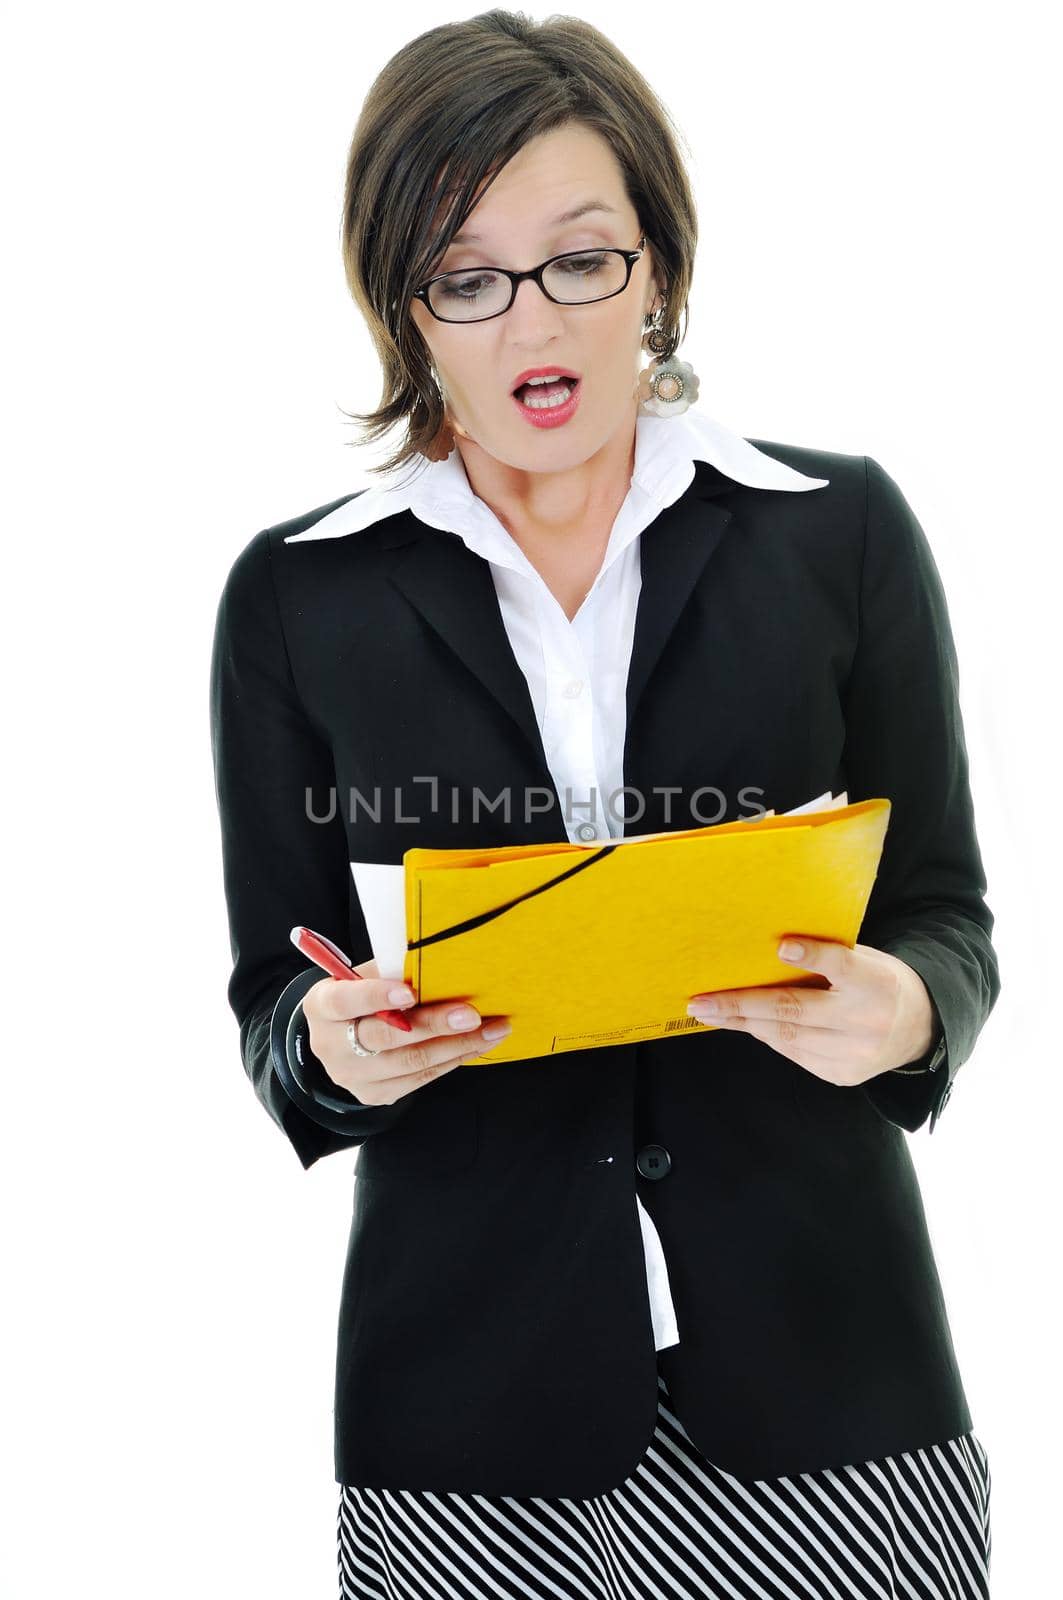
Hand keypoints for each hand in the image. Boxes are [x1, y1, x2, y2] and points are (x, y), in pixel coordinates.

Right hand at [303, 956, 511, 1104]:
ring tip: (493, 1029)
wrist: (341, 1040)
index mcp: (322, 1007)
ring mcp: (352, 1076)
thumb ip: (390, 971)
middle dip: (433, 1025)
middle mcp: (331, 1046)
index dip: (376, 997)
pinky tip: (478, 1044)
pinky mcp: (375, 1094)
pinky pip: (420, 1078)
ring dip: (456, 1046)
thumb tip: (440, 960)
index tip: (410, 992)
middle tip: (471, 1014)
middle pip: (385, 1037)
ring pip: (409, 1063)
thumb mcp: (363, 977)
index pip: (344, 1001)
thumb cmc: (360, 996)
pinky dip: (453, 1059)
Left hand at [686, 936, 935, 1086]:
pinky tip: (747, 1024)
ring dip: (744, 1023)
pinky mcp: (844, 1075)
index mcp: (875, 982)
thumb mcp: (865, 959)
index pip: (842, 966)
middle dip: (742, 1005)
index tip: (782, 948)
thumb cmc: (878, 982)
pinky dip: (768, 1036)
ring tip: (712, 1013)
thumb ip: (827, 957)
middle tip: (702, 1002)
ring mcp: (855, 1054)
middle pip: (796, 1011)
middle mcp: (866, 1021)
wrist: (920, 1028)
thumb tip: (768, 951)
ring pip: (788, 1037)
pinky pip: (794, 1054)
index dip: (813, 956)